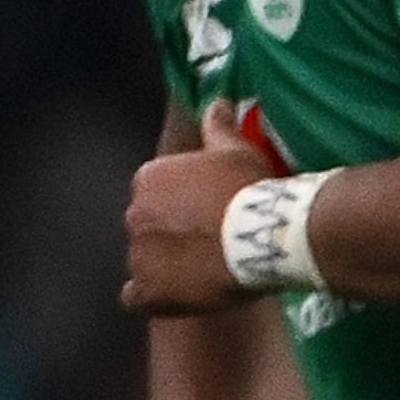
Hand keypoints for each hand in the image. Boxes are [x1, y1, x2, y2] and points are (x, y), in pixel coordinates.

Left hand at [118, 125, 290, 315]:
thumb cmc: (251, 188)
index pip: (153, 193)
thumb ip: (218, 127)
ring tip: (202, 271)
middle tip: (209, 241)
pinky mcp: (148, 289)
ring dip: (165, 265)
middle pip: (146, 227)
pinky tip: (177, 296)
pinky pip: (136, 297)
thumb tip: (218, 101)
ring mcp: (138, 254)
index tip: (207, 211)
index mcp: (148, 179)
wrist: (266, 234)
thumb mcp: (238, 151)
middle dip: (169, 234)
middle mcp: (133, 214)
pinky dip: (153, 297)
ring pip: (144, 261)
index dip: (181, 204)